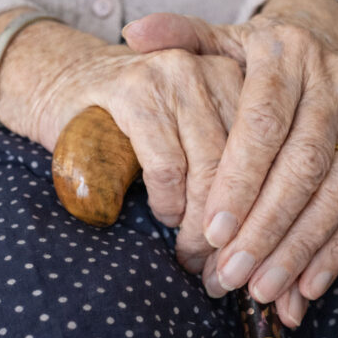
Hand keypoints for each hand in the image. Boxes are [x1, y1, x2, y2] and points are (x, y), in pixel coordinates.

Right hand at [30, 46, 246, 268]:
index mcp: (244, 79)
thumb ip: (232, 162)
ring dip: (201, 225)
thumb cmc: (143, 121)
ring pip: (210, 169)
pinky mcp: (135, 91)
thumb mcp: (196, 133)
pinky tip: (165, 215)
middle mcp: (217, 69)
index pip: (272, 154)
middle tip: (220, 267)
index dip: (264, 212)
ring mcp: (176, 75)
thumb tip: (265, 237)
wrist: (65, 80)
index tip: (252, 253)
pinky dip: (169, 202)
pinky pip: (168, 166)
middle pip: (245, 164)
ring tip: (192, 252)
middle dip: (234, 227)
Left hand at [123, 0, 337, 327]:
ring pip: (336, 193)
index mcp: (287, 56)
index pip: (263, 123)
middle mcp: (332, 85)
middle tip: (229, 275)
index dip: (239, 180)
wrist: (320, 44)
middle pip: (303, 165)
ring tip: (261, 291)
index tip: (210, 231)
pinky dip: (335, 251)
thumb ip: (180, 36)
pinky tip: (305, 288)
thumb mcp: (219, 38)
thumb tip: (133, 33)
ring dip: (299, 248)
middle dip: (266, 227)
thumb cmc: (254, 55)